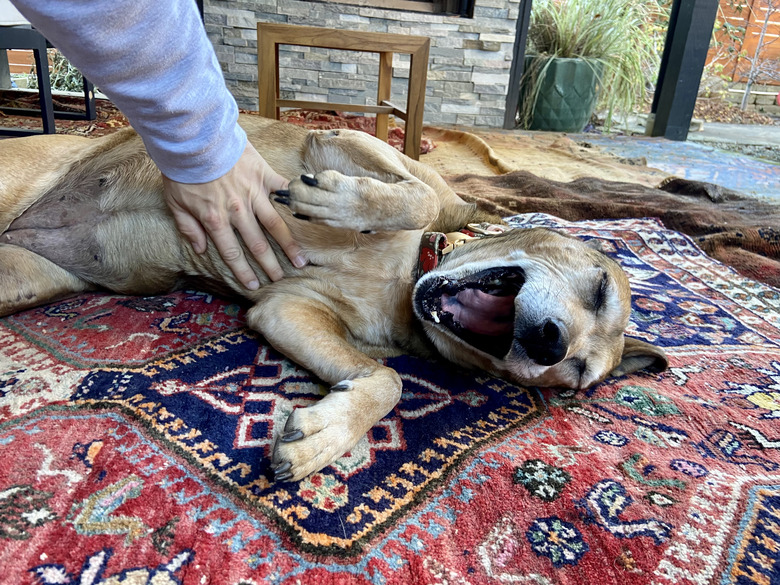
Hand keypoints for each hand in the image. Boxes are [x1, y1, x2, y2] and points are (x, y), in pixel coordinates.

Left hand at [163, 142, 305, 288]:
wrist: (194, 137)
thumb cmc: (181, 170)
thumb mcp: (175, 202)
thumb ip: (188, 227)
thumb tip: (202, 249)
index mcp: (215, 220)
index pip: (232, 254)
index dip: (244, 272)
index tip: (254, 285)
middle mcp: (237, 211)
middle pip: (257, 244)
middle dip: (270, 265)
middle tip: (281, 278)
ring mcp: (253, 193)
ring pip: (275, 224)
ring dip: (289, 244)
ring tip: (300, 259)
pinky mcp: (263, 174)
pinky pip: (282, 191)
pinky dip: (293, 202)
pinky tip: (306, 214)